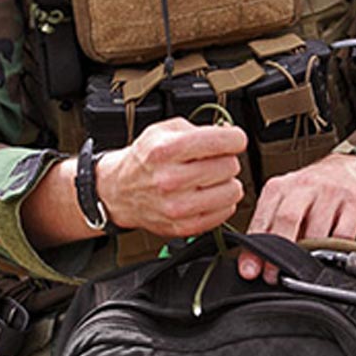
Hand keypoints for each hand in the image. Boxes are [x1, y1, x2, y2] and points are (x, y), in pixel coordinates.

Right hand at [97, 117, 247, 237]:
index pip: (223, 141)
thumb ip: (199, 129)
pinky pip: (224, 213)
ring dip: (226, 184)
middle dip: (226, 160)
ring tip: (210, 180)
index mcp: (167, 150)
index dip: (235, 139)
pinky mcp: (184, 226)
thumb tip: (229, 135)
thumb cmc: (145, 160)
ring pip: (232, 191)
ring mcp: (178, 207)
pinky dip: (221, 203)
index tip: (233, 140)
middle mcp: (171, 180)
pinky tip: (207, 196)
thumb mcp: (163, 131)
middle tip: (212, 162)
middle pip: (230, 166)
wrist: (120, 191)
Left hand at [238, 153, 355, 282]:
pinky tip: (328, 258)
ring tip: (302, 270)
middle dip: (279, 253)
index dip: (255, 249)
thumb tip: (250, 266)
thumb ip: (266, 231)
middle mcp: (303, 186)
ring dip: (307, 256)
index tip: (251, 271)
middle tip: (274, 275)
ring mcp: (330, 193)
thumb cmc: (309, 193)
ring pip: (317, 231)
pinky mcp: (355, 204)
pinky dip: (334, 252)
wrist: (348, 171)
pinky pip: (343, 235)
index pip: (262, 219)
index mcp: (278, 187)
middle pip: (287, 219)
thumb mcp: (282, 204)